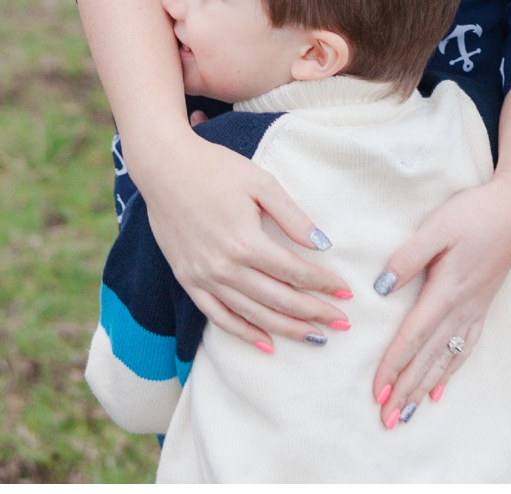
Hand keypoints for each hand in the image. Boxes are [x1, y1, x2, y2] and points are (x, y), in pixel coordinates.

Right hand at [136, 130, 351, 348]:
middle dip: (315, 313)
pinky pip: (217, 315)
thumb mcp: (260, 182)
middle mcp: (225, 266)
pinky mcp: (187, 279)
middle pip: (279, 300)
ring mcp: (204, 276)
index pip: (295, 273)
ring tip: (316, 337)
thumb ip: (293, 216)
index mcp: (246, 241)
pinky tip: (266, 343)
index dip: (324, 285)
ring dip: (288, 329)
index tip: (347, 293)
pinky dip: (243, 332)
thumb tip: (322, 245)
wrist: (163, 166)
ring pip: (253, 314)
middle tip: (342, 323)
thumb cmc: (214, 168)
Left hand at [369, 178, 510, 428]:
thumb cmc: (473, 213)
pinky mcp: (482, 306)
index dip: (394, 366)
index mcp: (446, 291)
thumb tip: (381, 288)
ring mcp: (474, 310)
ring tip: (408, 412)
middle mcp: (462, 308)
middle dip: (406, 389)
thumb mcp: (435, 228)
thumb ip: (407, 257)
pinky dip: (450, 371)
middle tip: (387, 419)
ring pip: (446, 358)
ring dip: (424, 386)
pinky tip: (439, 387)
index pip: (413, 337)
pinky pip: (465, 347)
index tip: (378, 391)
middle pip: (428, 357)